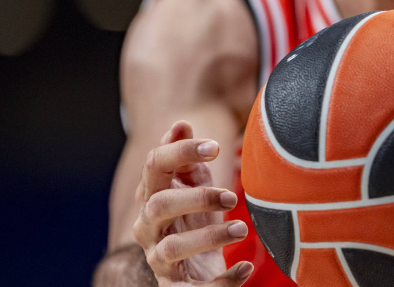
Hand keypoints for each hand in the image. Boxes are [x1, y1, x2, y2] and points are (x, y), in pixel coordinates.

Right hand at [133, 121, 252, 285]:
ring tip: (241, 228)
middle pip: (158, 205)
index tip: (216, 147)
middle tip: (231, 195)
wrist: (192, 269)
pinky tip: (245, 269)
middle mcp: (148, 227)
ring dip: (210, 236)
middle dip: (196, 196)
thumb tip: (181, 123)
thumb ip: (185, 157)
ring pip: (172, 248)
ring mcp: (159, 259)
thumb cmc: (192, 217)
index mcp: (151, 195)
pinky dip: (222, 281)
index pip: (154, 166)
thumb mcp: (192, 185)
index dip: (181, 152)